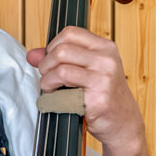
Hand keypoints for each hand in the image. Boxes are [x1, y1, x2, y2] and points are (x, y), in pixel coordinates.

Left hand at [25, 28, 147, 155]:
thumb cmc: (101, 95)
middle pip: (61, 50)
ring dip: (47, 81)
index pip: (70, 33)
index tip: (52, 60)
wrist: (122, 121)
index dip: (53, 46)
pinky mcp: (98, 97)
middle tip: (49, 77)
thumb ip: (58, 59)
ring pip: (60, 69)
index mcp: (105, 47)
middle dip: (46, 65)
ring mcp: (104, 77)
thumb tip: (32, 55)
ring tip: (52, 89)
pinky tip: (60, 100)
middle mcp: (107, 59)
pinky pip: (64, 92)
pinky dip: (53, 96)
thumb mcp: (85, 70)